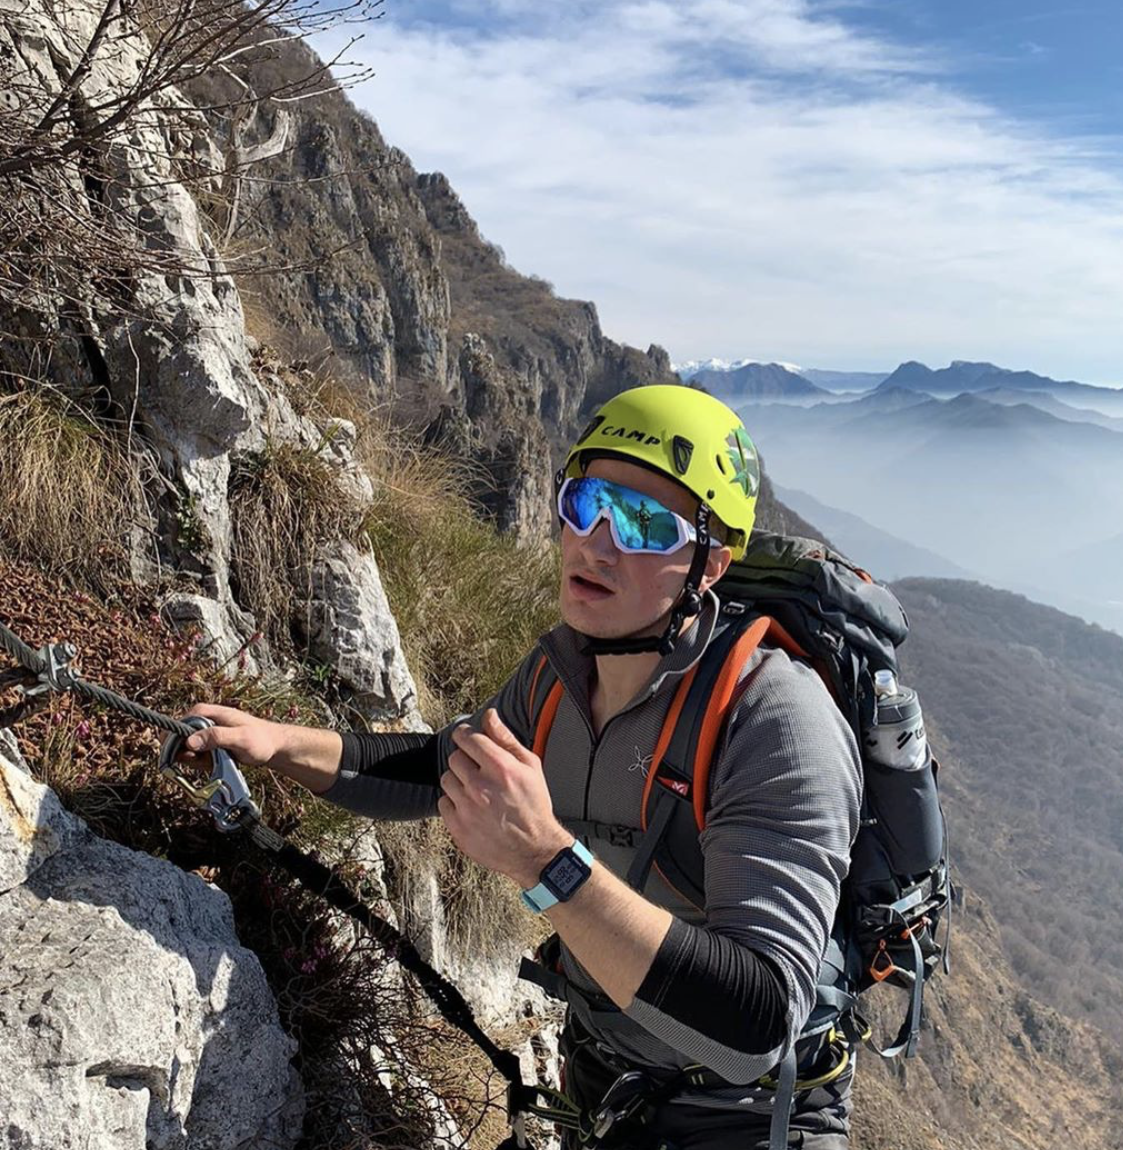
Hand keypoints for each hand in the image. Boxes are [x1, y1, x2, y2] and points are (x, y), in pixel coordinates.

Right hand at [167, 703, 285, 768]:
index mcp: (209, 713)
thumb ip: (216, 737)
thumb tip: (190, 741)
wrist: (273, 747)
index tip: (174, 755)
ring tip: (214, 762)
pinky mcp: (209, 744)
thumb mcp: (240, 738)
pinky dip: (201, 763)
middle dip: (185, 753)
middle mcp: (204, 721)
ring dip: (195, 760)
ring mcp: (205, 733)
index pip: (180, 722)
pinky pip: (196, 756)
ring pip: (186, 749)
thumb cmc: (261, 739)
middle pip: (179, 738)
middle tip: (200, 761)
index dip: (173, 739)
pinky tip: (216, 764)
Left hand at [440, 708, 571, 887]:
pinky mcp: (458, 828)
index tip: (466, 738)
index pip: (467, 738)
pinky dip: (454, 804)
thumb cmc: (534, 805)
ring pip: (447, 780)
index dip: (465, 735)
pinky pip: (443, 803)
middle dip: (465, 761)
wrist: (535, 849)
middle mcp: (481, 786)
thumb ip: (505, 738)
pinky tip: (472, 808)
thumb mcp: (530, 766)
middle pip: (454, 758)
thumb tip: (489, 715)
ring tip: (476, 791)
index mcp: (500, 767)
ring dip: (459, 782)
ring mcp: (467, 808)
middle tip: (478, 771)